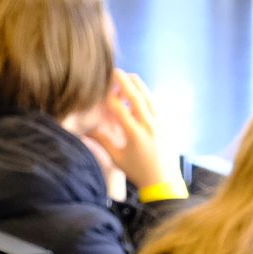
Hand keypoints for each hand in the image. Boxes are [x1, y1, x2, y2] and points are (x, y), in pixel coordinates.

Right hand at [83, 71, 173, 191]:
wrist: (163, 182)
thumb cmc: (138, 172)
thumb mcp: (117, 158)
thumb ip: (102, 141)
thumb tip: (85, 130)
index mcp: (135, 134)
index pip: (119, 108)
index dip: (109, 99)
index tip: (102, 93)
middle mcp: (149, 126)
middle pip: (136, 97)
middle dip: (124, 82)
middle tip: (115, 71)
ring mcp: (160, 124)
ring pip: (149, 98)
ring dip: (138, 85)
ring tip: (128, 76)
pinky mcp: (166, 125)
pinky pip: (157, 105)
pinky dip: (148, 95)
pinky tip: (141, 92)